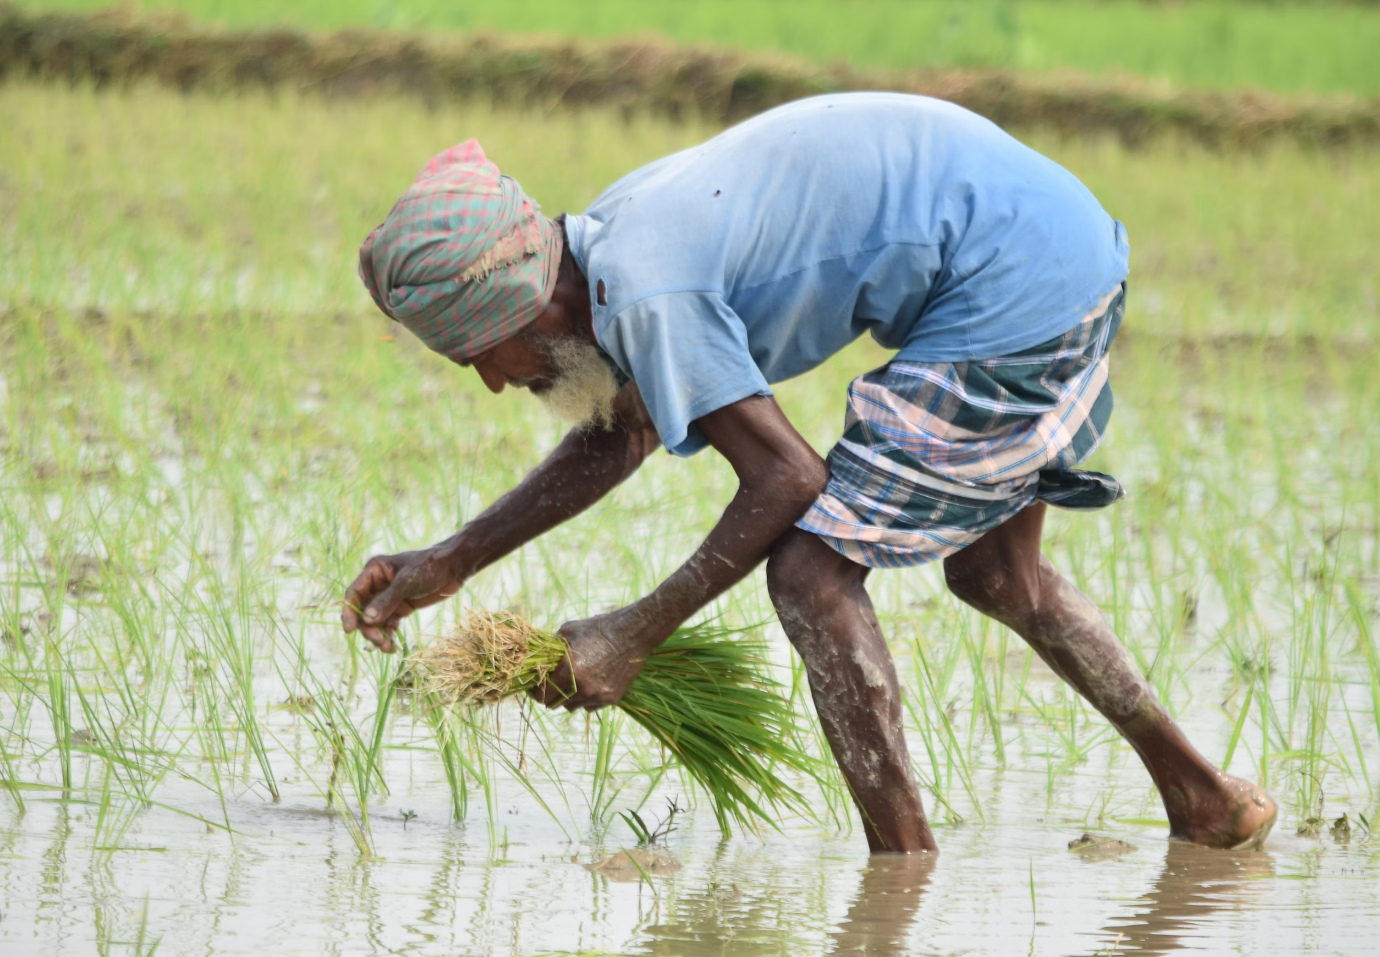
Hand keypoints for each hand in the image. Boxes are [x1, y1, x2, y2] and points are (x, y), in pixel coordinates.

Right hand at [341, 545, 465, 651]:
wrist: (453, 568)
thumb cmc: (429, 567)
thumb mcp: (407, 582)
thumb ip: (387, 600)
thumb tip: (366, 619)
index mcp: (374, 571)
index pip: (354, 593)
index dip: (349, 612)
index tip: (349, 630)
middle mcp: (377, 585)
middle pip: (362, 610)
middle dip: (367, 627)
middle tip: (377, 641)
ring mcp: (388, 597)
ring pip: (374, 620)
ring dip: (377, 634)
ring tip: (386, 648)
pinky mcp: (400, 607)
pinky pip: (388, 624)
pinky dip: (388, 635)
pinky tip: (392, 646)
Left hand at [529, 605, 672, 710]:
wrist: (632, 633)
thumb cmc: (598, 629)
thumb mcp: (568, 632)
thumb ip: (550, 649)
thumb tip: (536, 659)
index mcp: (569, 671)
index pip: (541, 696)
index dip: (535, 691)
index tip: (536, 686)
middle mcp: (583, 687)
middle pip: (554, 704)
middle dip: (550, 694)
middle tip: (552, 682)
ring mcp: (598, 695)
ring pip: (571, 707)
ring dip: (568, 697)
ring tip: (573, 679)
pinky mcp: (611, 699)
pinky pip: (589, 707)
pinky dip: (586, 698)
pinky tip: (590, 682)